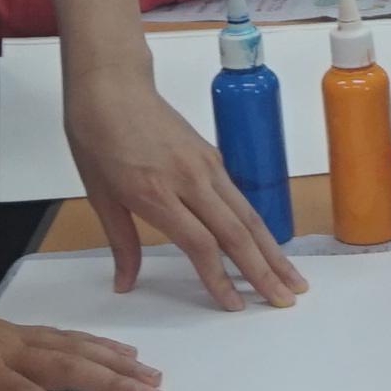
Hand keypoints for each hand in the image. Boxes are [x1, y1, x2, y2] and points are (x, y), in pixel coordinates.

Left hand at [0, 255, 158, 390]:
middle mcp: (0, 347)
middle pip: (66, 365)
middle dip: (111, 381)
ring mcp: (8, 335)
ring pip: (72, 347)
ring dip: (114, 361)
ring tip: (151, 374)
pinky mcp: (8, 329)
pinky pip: (61, 336)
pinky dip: (93, 343)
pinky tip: (114, 351)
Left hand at [63, 51, 305, 307]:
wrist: (110, 85)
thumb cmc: (97, 134)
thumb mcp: (99, 195)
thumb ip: (121, 243)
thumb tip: (125, 283)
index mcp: (156, 193)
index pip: (200, 245)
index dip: (220, 279)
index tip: (234, 305)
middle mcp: (189, 179)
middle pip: (237, 234)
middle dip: (264, 271)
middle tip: (285, 301)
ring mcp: (206, 166)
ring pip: (248, 216)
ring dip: (274, 251)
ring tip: (294, 279)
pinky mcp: (212, 157)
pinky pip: (241, 199)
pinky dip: (259, 227)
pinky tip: (270, 246)